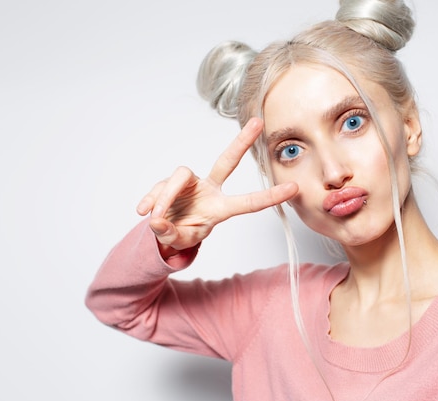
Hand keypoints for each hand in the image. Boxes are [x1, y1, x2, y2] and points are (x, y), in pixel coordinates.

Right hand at [136, 118, 297, 253]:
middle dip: (242, 142)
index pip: (248, 203)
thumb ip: (171, 235)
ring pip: (178, 177)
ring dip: (165, 198)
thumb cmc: (183, 233)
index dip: (270, 196)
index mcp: (220, 208)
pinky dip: (150, 201)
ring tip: (156, 219)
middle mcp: (209, 190)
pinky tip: (143, 212)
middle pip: (226, 161)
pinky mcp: (170, 181)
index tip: (294, 188)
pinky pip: (159, 187)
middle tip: (258, 122)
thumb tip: (158, 221)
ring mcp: (190, 183)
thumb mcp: (180, 242)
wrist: (165, 231)